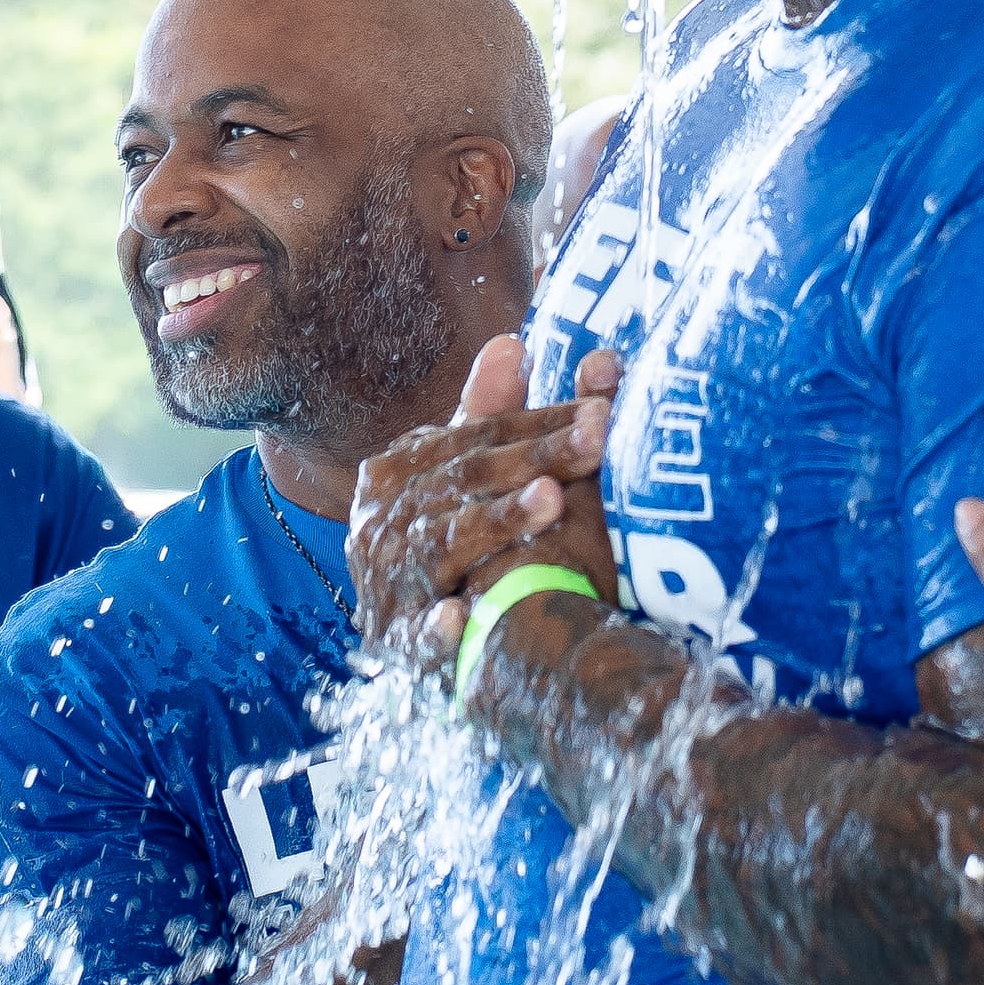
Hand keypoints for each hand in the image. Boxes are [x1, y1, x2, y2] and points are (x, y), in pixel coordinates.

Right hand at [347, 335, 619, 649]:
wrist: (402, 629)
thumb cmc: (441, 535)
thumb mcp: (457, 474)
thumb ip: (482, 413)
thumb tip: (513, 342)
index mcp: (396, 474)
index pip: (472, 438)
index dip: (536, 423)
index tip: (599, 412)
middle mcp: (384, 521)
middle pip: (466, 481)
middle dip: (534, 459)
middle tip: (597, 441)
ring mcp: (388, 581)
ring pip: (443, 545)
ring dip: (495, 524)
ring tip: (551, 501)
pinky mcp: (397, 642)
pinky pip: (415, 636)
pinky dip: (434, 629)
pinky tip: (461, 618)